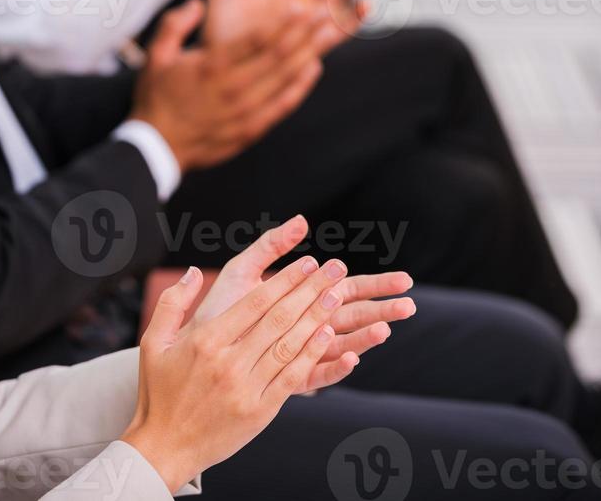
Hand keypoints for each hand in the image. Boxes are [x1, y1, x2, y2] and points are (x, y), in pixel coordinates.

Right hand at [121, 255, 353, 492]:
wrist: (162, 449)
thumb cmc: (159, 393)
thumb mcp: (154, 342)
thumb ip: (173, 302)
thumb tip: (192, 270)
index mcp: (207, 340)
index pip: (256, 302)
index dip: (285, 279)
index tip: (307, 262)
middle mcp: (229, 362)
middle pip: (279, 318)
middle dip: (310, 290)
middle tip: (334, 269)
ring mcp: (246, 389)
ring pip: (290, 345)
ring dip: (317, 317)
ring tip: (337, 295)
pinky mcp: (258, 412)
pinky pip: (291, 378)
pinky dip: (312, 355)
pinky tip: (327, 336)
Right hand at [131, 0, 322, 171]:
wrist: (157, 147)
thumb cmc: (157, 97)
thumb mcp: (155, 56)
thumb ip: (175, 24)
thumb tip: (197, 3)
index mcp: (212, 66)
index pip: (255, 40)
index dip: (282, 22)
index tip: (301, 5)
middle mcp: (234, 86)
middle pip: (278, 55)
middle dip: (304, 32)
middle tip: (325, 12)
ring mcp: (246, 109)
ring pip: (285, 77)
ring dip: (310, 53)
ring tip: (329, 33)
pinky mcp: (252, 127)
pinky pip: (283, 104)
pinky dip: (301, 86)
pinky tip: (315, 67)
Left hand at [193, 215, 415, 392]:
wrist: (189, 354)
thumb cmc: (217, 310)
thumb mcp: (242, 271)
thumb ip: (271, 246)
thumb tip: (302, 220)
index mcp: (302, 299)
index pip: (348, 287)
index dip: (377, 283)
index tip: (404, 279)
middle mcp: (307, 327)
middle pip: (353, 314)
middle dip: (383, 307)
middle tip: (411, 303)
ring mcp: (299, 354)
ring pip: (341, 343)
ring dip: (365, 335)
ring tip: (387, 326)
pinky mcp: (286, 380)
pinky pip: (316, 374)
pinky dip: (335, 367)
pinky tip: (353, 356)